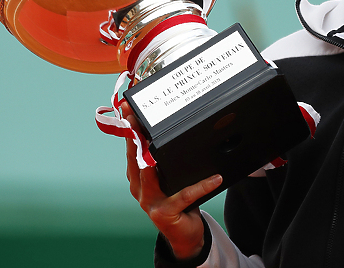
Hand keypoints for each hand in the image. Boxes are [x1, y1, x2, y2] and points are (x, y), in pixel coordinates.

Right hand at [123, 102, 221, 259]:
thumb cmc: (179, 200)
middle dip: (135, 137)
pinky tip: (216, 178)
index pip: (131, 148)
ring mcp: (150, 201)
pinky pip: (186, 195)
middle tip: (136, 120)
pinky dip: (202, 185)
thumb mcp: (169, 177)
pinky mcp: (165, 212)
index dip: (128, 129)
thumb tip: (178, 126)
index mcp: (138, 176)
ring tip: (162, 140)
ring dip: (154, 158)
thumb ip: (167, 158)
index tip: (128, 109)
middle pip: (136, 158)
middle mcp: (139, 187)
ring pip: (151, 174)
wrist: (184, 234)